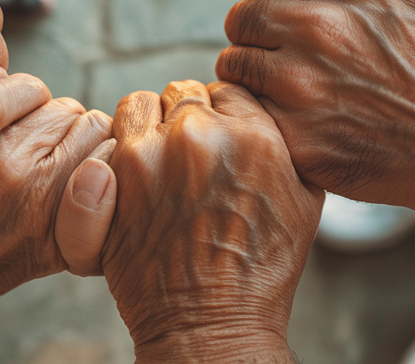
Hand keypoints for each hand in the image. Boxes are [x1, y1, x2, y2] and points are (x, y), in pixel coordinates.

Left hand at [102, 81, 321, 360]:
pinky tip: (135, 181)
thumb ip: (288, 144)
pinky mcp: (114, 178)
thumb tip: (270, 112)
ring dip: (149, 125)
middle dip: (187, 117)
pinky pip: (110, 138)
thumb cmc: (261, 271)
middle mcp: (201, 136)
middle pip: (185, 92)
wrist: (209, 324)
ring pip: (141, 104)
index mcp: (254, 136)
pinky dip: (120, 153)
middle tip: (190, 155)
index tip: (221, 141)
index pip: (230, 90)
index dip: (224, 114)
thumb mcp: (304, 200)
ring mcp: (152, 154)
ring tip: (158, 159)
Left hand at [216, 0, 414, 215]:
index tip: (308, 12)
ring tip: (304, 85)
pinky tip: (301, 117)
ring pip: (236, 62)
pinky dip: (262, 115)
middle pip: (241, 16)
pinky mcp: (294, 135)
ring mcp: (302, 83)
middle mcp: (317, 23)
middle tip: (307, 53)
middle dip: (265, 32)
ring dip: (259, 74)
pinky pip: (244, 110)